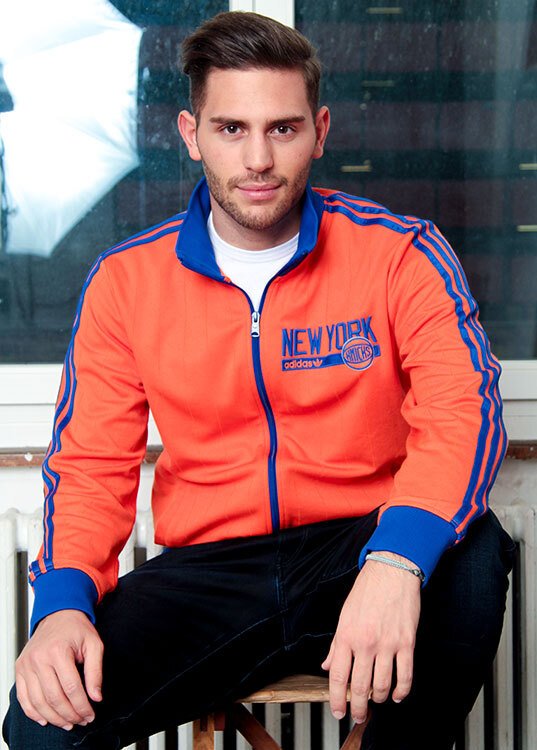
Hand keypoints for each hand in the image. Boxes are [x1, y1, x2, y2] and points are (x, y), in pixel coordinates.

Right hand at [15, 609, 102, 729]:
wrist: (58, 614)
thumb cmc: (76, 629)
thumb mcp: (94, 645)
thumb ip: (96, 671)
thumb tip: (96, 697)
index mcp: (58, 651)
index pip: (71, 688)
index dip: (82, 706)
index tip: (90, 714)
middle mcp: (39, 658)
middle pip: (54, 697)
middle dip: (70, 714)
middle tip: (81, 721)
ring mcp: (26, 665)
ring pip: (38, 702)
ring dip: (53, 718)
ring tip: (67, 723)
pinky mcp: (20, 669)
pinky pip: (23, 698)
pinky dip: (34, 712)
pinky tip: (46, 719)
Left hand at [321, 552, 420, 723]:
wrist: (392, 570)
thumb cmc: (367, 590)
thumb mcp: (345, 615)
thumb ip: (337, 644)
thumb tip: (328, 665)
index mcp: (346, 635)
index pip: (337, 676)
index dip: (337, 699)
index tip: (338, 711)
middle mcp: (365, 642)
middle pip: (360, 687)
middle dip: (358, 708)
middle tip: (359, 716)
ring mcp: (387, 644)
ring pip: (383, 686)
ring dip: (380, 699)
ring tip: (378, 701)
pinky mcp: (406, 642)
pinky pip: (405, 676)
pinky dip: (402, 691)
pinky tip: (398, 695)